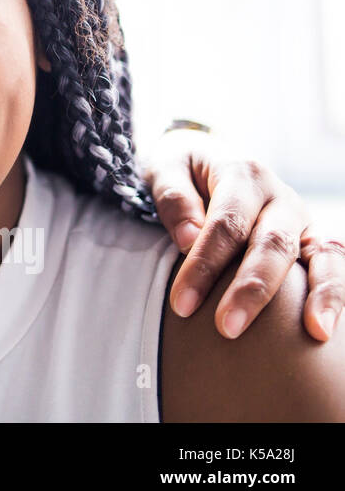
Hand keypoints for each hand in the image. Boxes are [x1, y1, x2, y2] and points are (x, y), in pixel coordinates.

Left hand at [141, 126, 344, 340]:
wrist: (205, 159)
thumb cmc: (182, 171)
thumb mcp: (163, 169)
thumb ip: (173, 198)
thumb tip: (187, 240)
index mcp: (242, 173)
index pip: (227, 223)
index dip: (205, 264)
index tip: (181, 304)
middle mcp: (280, 196)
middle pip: (273, 243)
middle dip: (252, 288)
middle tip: (226, 328)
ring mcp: (302, 219)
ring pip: (322, 254)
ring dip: (318, 295)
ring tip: (315, 332)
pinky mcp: (313, 240)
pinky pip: (334, 264)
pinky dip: (335, 293)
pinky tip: (326, 327)